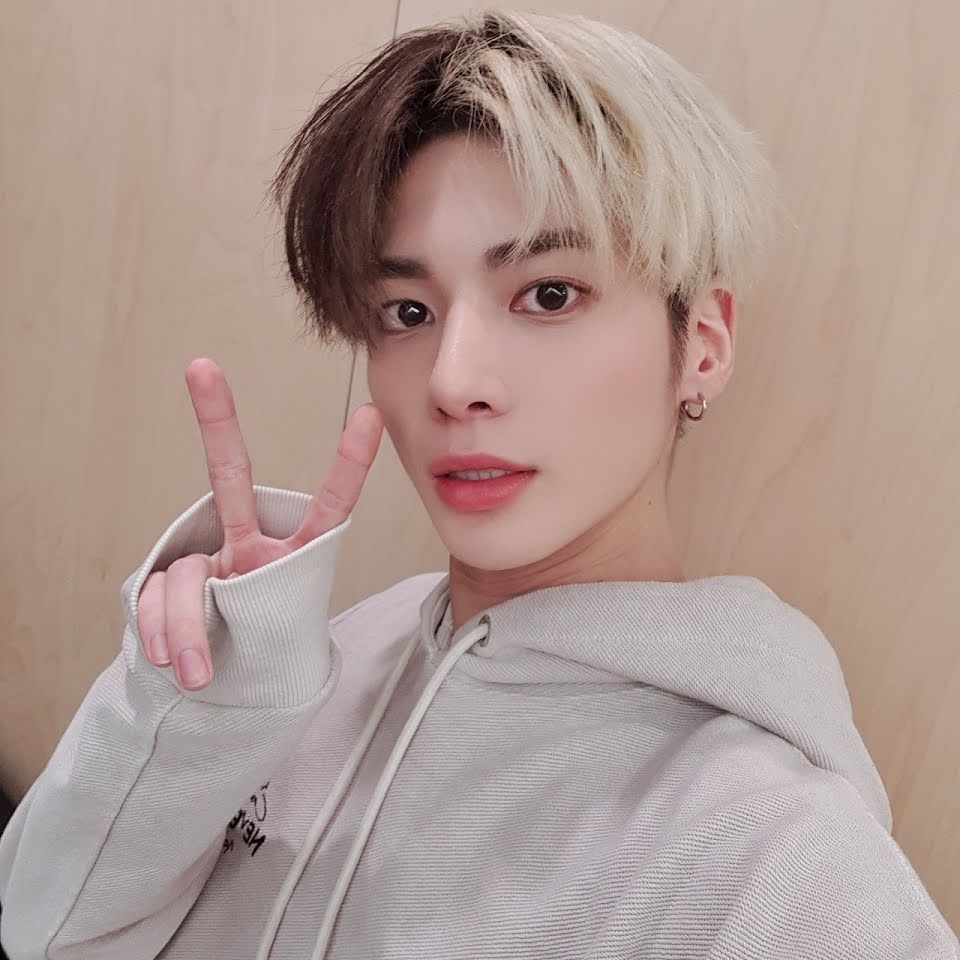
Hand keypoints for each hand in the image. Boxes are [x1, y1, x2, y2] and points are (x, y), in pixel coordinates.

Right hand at [136, 357, 383, 690]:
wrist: (233, 674)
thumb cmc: (271, 643)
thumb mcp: (285, 634)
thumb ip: (247, 626)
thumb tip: (178, 648)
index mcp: (296, 551)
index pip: (330, 503)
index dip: (349, 463)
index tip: (370, 414)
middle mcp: (249, 542)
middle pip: (229, 475)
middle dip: (215, 420)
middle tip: (200, 367)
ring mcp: (208, 557)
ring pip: (188, 578)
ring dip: (187, 631)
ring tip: (197, 676)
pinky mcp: (169, 580)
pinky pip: (156, 599)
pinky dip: (160, 633)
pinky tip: (168, 659)